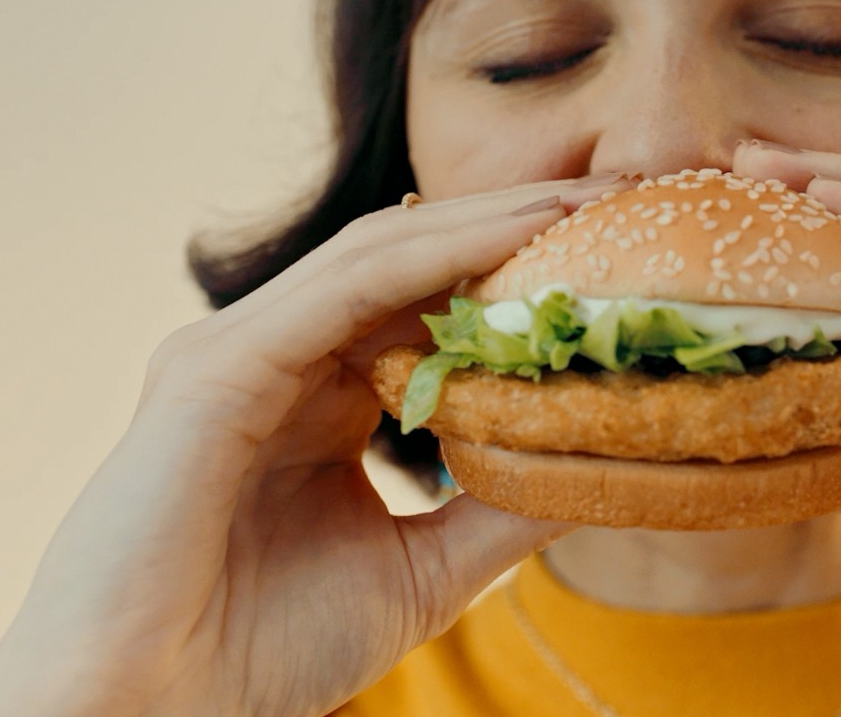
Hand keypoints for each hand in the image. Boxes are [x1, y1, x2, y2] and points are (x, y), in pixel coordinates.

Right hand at [0, 176, 632, 716]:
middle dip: (520, 222)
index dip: (524, 271)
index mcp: (316, 396)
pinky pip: (345, 289)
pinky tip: (519, 234)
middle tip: (625, 191)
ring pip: (383, 254)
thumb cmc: (263, 649)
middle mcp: (278, 356)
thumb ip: (499, 507)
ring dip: (492, 219)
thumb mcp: (423, 565)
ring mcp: (240, 351)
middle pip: (414, 258)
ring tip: (588, 199)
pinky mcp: (214, 365)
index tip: (623, 253)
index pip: (431, 304)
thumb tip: (600, 461)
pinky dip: (436, 253)